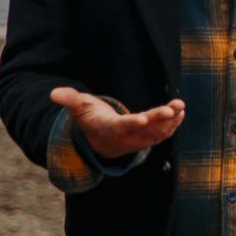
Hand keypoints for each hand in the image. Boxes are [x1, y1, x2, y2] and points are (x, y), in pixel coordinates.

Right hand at [51, 86, 184, 160]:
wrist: (97, 141)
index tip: (144, 118)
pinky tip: (181, 112)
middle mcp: (124, 138)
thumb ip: (70, 100)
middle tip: (172, 108)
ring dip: (170, 121)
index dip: (132, 124)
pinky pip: (161, 135)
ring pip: (156, 133)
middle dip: (159, 119)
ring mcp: (136, 141)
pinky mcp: (146, 140)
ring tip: (180, 106)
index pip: (121, 127)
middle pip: (144, 131)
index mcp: (107, 129)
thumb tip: (54, 93)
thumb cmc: (89, 119)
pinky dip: (172, 125)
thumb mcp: (79, 108)